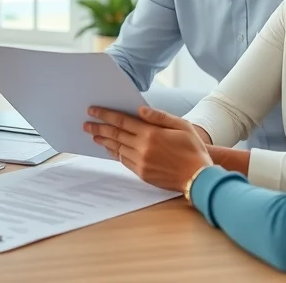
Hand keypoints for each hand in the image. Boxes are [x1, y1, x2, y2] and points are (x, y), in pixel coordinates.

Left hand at [84, 105, 211, 191]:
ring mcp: (141, 162)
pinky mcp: (142, 173)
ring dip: (104, 141)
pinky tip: (110, 149)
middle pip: (115, 135)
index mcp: (151, 133)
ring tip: (93, 135)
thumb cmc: (193, 149)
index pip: (122, 121)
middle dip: (99, 128)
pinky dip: (114, 153)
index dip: (106, 115)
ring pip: (116, 149)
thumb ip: (159, 117)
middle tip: (86, 124)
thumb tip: (140, 110)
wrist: (199, 177)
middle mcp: (142, 147)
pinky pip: (123, 161)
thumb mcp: (182, 125)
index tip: (93, 110)